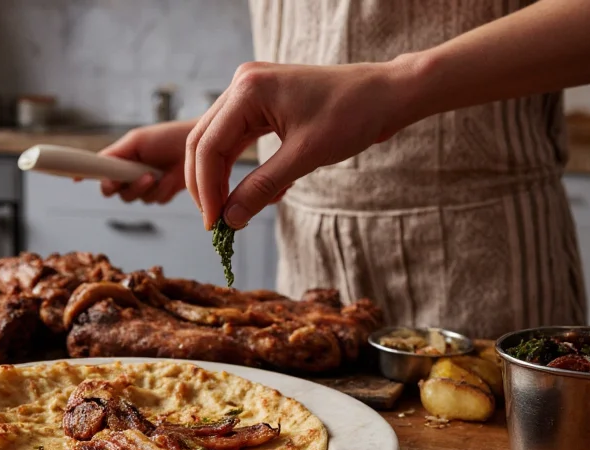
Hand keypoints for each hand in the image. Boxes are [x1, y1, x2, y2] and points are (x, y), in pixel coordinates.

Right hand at [98, 120, 195, 204]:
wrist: (195, 146)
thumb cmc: (166, 138)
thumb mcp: (136, 141)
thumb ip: (113, 154)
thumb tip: (92, 163)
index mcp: (120, 160)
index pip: (101, 175)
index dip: (94, 179)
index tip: (94, 182)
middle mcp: (129, 174)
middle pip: (116, 192)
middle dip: (130, 186)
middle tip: (144, 176)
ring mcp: (145, 185)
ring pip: (135, 199)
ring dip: (147, 188)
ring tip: (160, 174)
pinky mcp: (161, 193)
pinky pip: (155, 201)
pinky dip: (162, 191)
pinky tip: (170, 178)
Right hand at [185, 61, 418, 229]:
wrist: (385, 95)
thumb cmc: (351, 116)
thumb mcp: (304, 156)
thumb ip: (262, 187)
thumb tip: (230, 219)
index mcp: (248, 90)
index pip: (209, 146)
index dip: (206, 189)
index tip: (213, 224)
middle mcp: (242, 84)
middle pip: (205, 142)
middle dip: (207, 185)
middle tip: (215, 223)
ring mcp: (251, 91)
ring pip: (218, 142)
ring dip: (222, 179)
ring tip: (234, 213)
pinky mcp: (262, 103)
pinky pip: (239, 139)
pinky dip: (245, 168)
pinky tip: (264, 192)